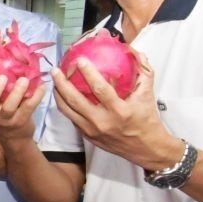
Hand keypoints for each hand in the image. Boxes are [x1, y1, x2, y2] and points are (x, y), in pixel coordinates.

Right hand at [0, 64, 43, 142]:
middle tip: (3, 76)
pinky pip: (28, 108)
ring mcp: (6, 119)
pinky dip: (36, 96)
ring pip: (9, 108)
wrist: (14, 135)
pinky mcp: (21, 121)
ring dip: (16, 93)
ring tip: (24, 79)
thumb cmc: (1, 109)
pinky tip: (42, 86)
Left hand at [51, 52, 178, 169]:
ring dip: (58, 95)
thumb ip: (143, 72)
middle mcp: (103, 122)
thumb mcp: (148, 95)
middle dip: (62, 84)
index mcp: (120, 111)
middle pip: (75, 101)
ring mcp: (92, 131)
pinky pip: (72, 119)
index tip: (79, 60)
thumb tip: (137, 52)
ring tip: (54, 81)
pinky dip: (65, 107)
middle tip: (56, 70)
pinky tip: (61, 96)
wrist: (146, 149)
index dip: (88, 73)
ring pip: (68, 111)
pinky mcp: (88, 137)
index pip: (100, 89)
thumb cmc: (147, 120)